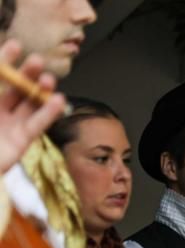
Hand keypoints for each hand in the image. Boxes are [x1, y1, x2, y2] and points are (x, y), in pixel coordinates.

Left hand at [0, 40, 65, 172]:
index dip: (5, 60)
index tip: (15, 45)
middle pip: (15, 88)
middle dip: (27, 74)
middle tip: (37, 61)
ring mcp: (9, 126)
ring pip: (29, 105)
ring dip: (41, 91)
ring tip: (49, 80)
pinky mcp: (21, 143)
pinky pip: (36, 125)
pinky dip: (48, 113)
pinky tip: (58, 100)